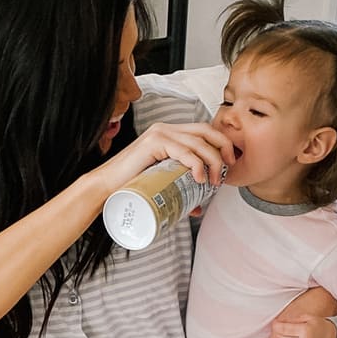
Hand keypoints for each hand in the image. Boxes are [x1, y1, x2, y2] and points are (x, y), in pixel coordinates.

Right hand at [104, 120, 233, 191]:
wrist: (107, 188)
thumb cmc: (132, 187)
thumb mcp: (162, 184)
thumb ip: (179, 192)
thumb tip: (197, 209)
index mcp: (170, 134)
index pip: (204, 131)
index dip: (221, 144)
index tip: (229, 164)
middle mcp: (166, 129)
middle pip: (206, 131)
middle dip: (223, 149)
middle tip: (227, 170)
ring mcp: (160, 133)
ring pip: (198, 142)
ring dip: (212, 161)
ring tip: (213, 181)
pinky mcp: (154, 142)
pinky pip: (184, 150)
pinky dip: (196, 163)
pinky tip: (200, 177)